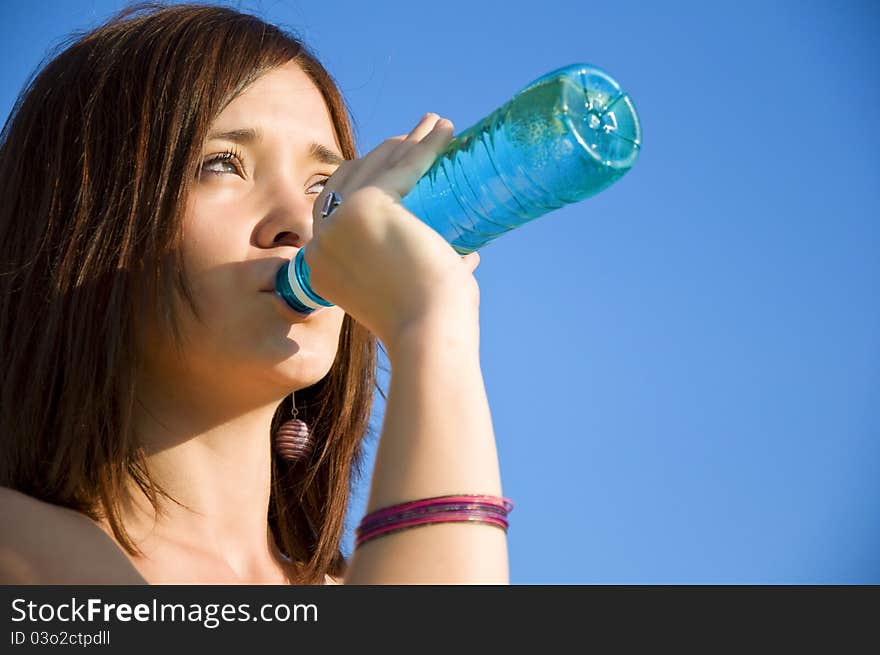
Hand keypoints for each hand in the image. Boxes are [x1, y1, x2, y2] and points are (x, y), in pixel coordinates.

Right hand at [303, 114, 480, 348]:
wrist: (426, 336)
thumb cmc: (426, 325)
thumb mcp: (411, 294)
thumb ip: (427, 275)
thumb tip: (468, 253)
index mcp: (322, 265)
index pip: (335, 206)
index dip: (363, 180)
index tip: (396, 167)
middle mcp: (321, 242)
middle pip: (352, 179)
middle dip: (385, 155)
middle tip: (418, 141)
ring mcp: (341, 222)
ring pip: (375, 168)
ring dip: (407, 142)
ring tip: (436, 127)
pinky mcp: (370, 206)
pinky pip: (402, 167)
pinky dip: (425, 145)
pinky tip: (445, 131)